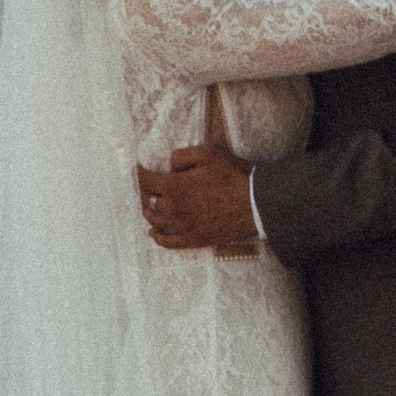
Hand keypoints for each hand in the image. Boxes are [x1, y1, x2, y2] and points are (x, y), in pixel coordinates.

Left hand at [138, 146, 259, 253]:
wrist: (255, 204)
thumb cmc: (234, 176)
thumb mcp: (209, 154)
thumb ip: (183, 157)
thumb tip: (169, 165)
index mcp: (175, 186)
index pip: (146, 181)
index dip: (140, 174)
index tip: (139, 170)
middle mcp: (174, 209)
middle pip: (149, 202)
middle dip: (146, 193)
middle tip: (148, 187)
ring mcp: (182, 227)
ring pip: (155, 222)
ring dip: (149, 213)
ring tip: (149, 207)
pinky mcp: (193, 240)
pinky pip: (167, 242)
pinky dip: (158, 237)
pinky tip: (155, 232)